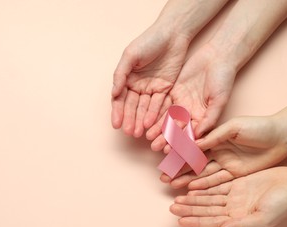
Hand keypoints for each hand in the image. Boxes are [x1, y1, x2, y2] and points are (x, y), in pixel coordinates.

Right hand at [111, 23, 189, 137]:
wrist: (173, 34)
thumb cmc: (149, 41)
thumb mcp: (130, 55)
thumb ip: (120, 75)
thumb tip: (114, 93)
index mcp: (127, 78)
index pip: (120, 99)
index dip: (118, 112)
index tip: (116, 125)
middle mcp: (138, 85)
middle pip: (132, 106)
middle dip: (130, 119)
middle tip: (129, 132)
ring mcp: (152, 88)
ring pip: (145, 108)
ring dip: (140, 120)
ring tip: (137, 133)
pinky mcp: (165, 89)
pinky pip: (159, 104)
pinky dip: (154, 114)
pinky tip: (149, 124)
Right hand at [161, 115, 286, 188]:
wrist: (281, 136)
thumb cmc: (258, 127)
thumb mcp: (234, 127)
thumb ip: (214, 136)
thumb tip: (194, 143)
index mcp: (215, 137)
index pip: (193, 146)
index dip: (179, 153)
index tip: (164, 159)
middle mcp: (217, 150)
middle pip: (194, 161)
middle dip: (178, 169)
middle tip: (163, 177)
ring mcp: (225, 162)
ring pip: (202, 172)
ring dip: (187, 178)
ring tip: (172, 184)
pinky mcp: (235, 173)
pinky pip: (217, 180)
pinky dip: (204, 184)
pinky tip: (191, 188)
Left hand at [170, 167, 286, 226]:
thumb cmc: (283, 204)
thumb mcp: (263, 217)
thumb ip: (241, 225)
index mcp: (238, 219)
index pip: (211, 222)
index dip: (195, 221)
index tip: (180, 221)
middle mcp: (233, 209)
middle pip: (206, 210)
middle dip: (189, 209)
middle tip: (172, 207)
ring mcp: (233, 196)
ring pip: (208, 198)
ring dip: (193, 199)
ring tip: (177, 198)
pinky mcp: (236, 184)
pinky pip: (215, 186)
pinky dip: (203, 187)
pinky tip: (191, 187)